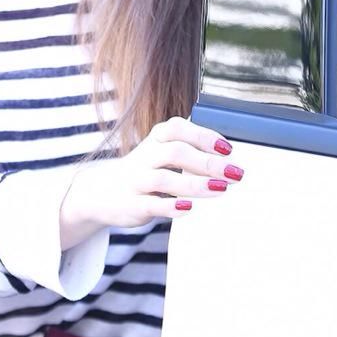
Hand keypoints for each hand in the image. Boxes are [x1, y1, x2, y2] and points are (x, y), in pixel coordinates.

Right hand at [59, 116, 243, 246]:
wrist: (102, 193)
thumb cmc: (144, 171)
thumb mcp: (161, 152)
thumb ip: (189, 149)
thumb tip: (229, 159)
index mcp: (155, 138)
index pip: (177, 128)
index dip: (203, 136)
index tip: (227, 149)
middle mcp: (145, 155)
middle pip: (174, 152)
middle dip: (206, 162)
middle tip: (234, 173)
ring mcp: (137, 180)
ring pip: (163, 179)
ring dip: (193, 184)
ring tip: (220, 189)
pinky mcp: (132, 204)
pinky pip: (151, 205)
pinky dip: (170, 207)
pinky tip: (188, 208)